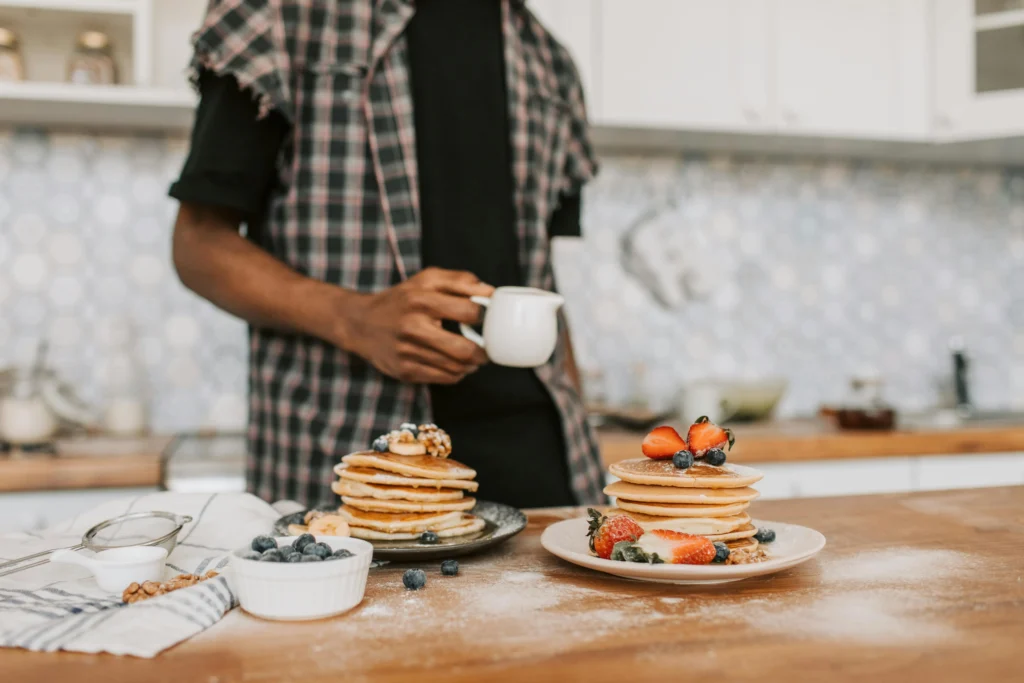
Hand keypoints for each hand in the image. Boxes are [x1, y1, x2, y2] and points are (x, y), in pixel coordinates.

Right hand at [340, 268, 492, 384]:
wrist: (360, 323)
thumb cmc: (401, 299)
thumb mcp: (426, 279)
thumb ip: (461, 280)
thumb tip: (490, 292)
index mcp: (421, 299)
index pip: (469, 312)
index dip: (485, 317)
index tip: (485, 319)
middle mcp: (413, 327)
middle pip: (464, 349)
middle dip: (483, 352)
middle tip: (487, 348)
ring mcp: (408, 352)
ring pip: (456, 368)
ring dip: (472, 364)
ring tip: (473, 357)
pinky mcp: (405, 371)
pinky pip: (444, 379)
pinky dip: (456, 373)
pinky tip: (455, 364)